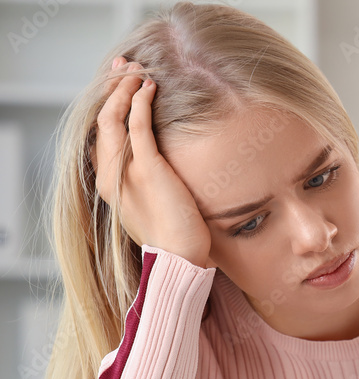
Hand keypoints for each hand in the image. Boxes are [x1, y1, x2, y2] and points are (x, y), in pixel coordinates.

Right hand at [92, 56, 213, 268]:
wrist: (179, 256)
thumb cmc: (175, 235)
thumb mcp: (154, 203)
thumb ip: (149, 182)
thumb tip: (162, 165)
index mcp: (108, 182)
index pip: (102, 133)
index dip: (109, 103)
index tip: (121, 82)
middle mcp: (110, 174)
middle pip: (102, 119)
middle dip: (112, 87)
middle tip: (126, 64)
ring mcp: (125, 171)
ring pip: (114, 118)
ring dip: (124, 88)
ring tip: (137, 69)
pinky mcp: (147, 169)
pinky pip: (137, 127)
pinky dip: (140, 102)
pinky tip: (148, 87)